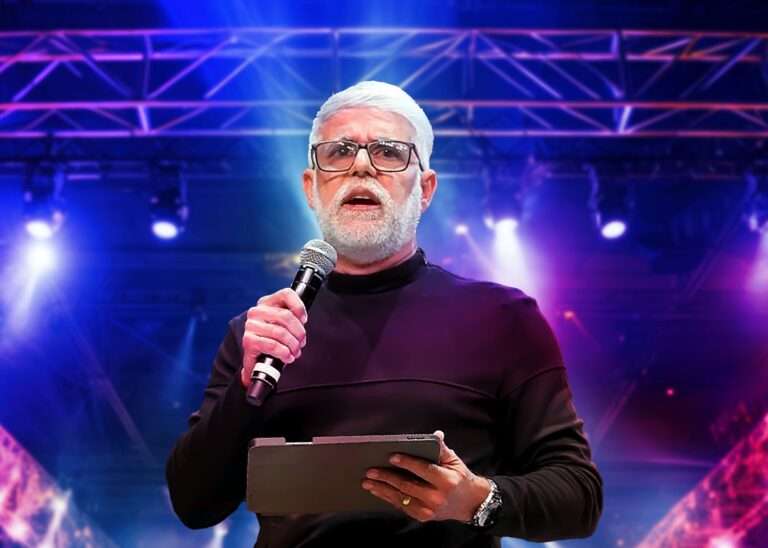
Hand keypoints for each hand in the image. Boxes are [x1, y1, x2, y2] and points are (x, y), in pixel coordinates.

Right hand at [240, 288, 306, 387]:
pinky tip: (287, 357)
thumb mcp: (283, 325)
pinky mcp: (248, 341)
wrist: (257, 359)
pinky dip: (284, 353)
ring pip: (281, 332)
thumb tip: (302, 320)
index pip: (286, 294)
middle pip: (286, 316)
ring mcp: (251, 326)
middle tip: (301, 342)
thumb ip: (292, 317)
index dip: (299, 306)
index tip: (304, 320)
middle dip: (299, 332)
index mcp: (266, 302)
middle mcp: (256, 311)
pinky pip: (273, 345)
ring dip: (293, 345)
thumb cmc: (273, 340)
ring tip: (295, 352)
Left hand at [361, 430, 490, 522]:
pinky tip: (378, 491)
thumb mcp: (454, 461)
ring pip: (401, 498)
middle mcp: (436, 497)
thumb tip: (435, 434)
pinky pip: (402, 506)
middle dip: (387, 477)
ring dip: (382, 490)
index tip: (391, 456)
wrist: (470, 503)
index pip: (423, 470)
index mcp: (445, 480)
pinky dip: (388, 498)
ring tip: (367, 482)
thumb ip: (442, 449)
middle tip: (371, 471)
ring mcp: (429, 509)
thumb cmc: (460, 478)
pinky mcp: (423, 517)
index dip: (407, 462)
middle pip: (407, 485)